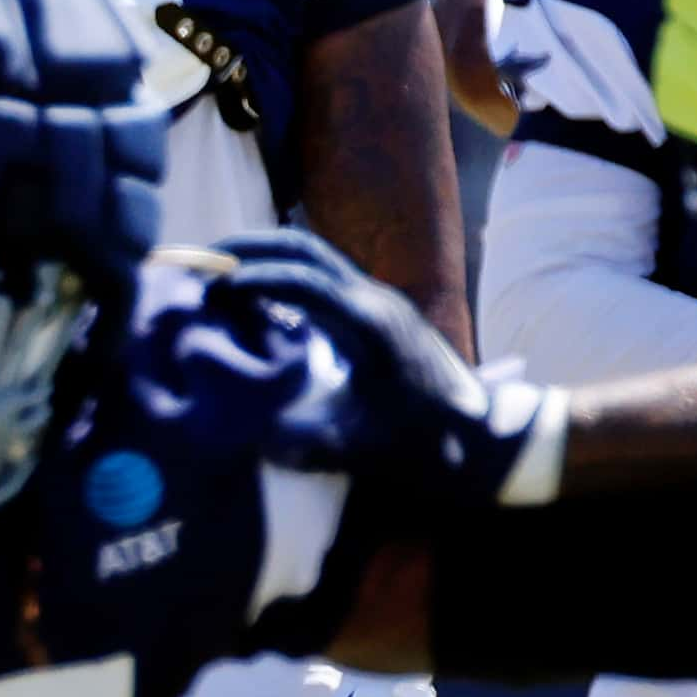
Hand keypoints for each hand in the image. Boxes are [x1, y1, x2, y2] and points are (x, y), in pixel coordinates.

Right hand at [201, 230, 561, 504]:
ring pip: (315, 257)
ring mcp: (380, 303)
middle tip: (203, 258)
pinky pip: (323, 278)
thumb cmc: (435, 446)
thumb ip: (310, 443)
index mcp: (369, 322)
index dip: (250, 277)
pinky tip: (262, 300)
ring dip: (267, 257)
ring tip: (223, 272)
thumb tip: (257, 439)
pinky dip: (284, 275)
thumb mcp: (368, 449)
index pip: (300, 277)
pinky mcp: (381, 315)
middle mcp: (374, 300)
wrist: (494, 442)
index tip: (210, 288)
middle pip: (303, 248)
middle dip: (250, 247)